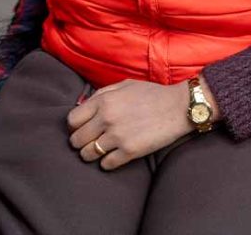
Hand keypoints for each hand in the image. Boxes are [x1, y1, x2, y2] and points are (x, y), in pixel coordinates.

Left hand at [67, 79, 192, 170]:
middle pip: (76, 140)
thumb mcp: (125, 85)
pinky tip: (115, 155)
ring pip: (88, 154)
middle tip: (91, 141)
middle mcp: (107, 118)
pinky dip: (108, 162)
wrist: (177, 107)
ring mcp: (117, 136)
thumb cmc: (151, 94)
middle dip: (81, 142)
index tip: (82, 128)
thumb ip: (102, 94)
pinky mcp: (129, 151)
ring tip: (101, 150)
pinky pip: (106, 165)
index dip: (75, 126)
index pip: (72, 120)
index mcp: (104, 100)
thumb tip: (82, 106)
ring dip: (92, 154)